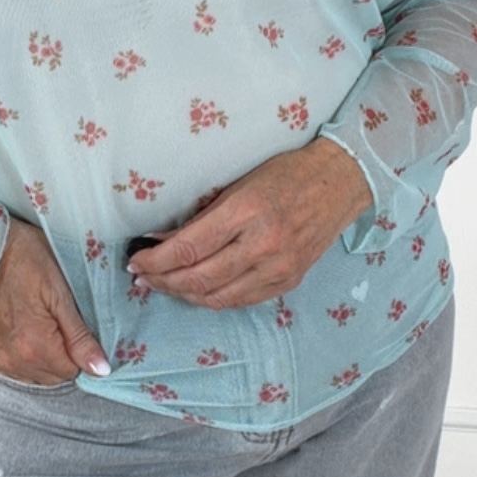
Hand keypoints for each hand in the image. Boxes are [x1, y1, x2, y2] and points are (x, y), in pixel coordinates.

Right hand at [0, 219, 110, 383]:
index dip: (78, 350)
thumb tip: (101, 370)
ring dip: (39, 356)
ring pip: (30, 374)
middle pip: (51, 376)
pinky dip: (18, 353)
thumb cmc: (22, 259)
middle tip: (55, 319)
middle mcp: (13, 361)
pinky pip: (8, 366)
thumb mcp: (59, 292)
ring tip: (35, 321)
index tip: (74, 326)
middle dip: (60, 355)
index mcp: (36, 348)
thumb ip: (80, 337)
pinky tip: (18, 327)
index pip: (72, 372)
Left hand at [128, 139, 372, 309]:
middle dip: (163, 281)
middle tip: (143, 276)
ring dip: (183, 295)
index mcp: (247, 212)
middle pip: (198, 278)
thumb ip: (201, 217)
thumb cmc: (285, 175)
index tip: (136, 260)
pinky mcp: (288, 282)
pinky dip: (212, 298)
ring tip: (164, 285)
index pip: (189, 248)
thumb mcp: (238, 185)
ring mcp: (279, 268)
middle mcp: (264, 245)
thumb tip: (162, 240)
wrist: (339, 183)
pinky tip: (196, 290)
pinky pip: (240, 301)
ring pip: (217, 298)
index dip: (156, 260)